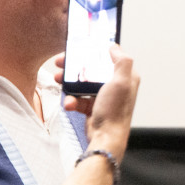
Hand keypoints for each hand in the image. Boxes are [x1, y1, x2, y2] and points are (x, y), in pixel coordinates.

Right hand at [58, 46, 139, 160]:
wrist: (105, 138)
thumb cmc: (115, 112)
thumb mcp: (121, 82)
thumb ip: (122, 62)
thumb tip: (115, 46)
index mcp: (126, 77)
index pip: (110, 57)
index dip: (94, 50)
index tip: (80, 46)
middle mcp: (116, 85)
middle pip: (92, 68)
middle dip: (75, 66)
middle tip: (61, 63)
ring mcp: (104, 96)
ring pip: (82, 83)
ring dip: (68, 82)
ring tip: (58, 80)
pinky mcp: (93, 106)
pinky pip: (78, 98)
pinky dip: (72, 100)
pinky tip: (70, 104)